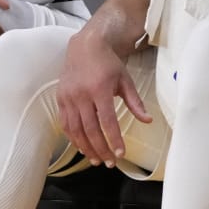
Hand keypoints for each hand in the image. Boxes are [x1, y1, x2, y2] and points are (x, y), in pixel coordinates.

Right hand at [56, 26, 151, 165]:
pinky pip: (65, 123)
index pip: (107, 121)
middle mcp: (81, 95)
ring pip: (75, 130)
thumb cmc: (108, 63)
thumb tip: (147, 120)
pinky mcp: (60, 98)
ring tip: (96, 160)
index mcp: (99, 89)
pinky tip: (82, 147)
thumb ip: (135, 102)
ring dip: (86, 147)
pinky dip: (73, 138)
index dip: (114, 139)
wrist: (85, 46)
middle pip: (90, 129)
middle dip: (101, 149)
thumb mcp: (125, 80)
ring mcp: (68, 97)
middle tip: (110, 162)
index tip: (120, 154)